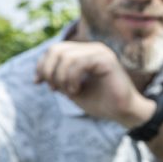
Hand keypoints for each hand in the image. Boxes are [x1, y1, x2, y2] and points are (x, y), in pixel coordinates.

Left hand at [35, 41, 153, 126]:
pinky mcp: (106, 60)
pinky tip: (76, 90)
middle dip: (48, 71)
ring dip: (61, 77)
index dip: (42, 65)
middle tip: (54, 89)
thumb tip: (40, 73)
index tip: (38, 82)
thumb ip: (58, 79)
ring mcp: (100, 52)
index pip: (55, 49)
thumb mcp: (72, 90)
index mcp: (85, 53)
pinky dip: (71, 78)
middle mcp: (92, 48)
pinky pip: (78, 63)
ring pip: (66, 56)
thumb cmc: (102, 103)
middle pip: (56, 49)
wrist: (124, 113)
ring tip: (69, 92)